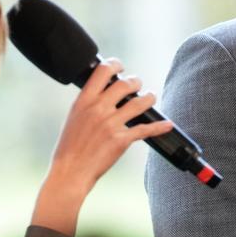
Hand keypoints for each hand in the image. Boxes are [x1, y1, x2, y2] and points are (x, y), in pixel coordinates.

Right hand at [30, 58, 173, 236]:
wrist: (70, 172)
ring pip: (139, 103)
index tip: (120, 67)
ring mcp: (111, 124)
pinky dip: (159, 126)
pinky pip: (145, 129)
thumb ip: (87, 104)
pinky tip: (167, 124)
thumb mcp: (73, 118)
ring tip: (151, 97)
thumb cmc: (68, 148)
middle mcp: (98, 109)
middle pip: (125, 84)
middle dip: (135, 81)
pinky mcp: (121, 140)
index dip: (115, 64)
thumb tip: (101, 93)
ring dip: (149, 97)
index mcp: (84, 101)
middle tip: (137, 85)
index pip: (102, 71)